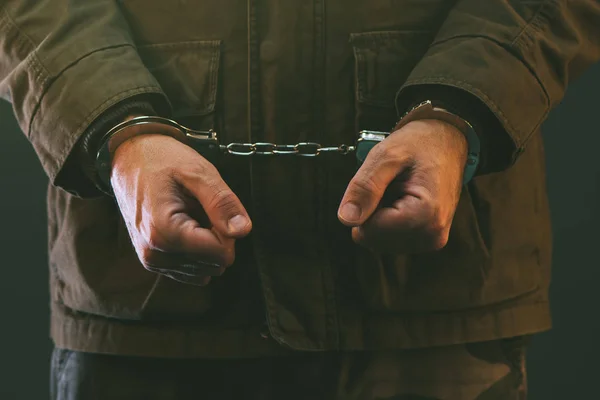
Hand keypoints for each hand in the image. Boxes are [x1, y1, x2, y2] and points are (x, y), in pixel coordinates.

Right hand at [110, 130, 251, 285]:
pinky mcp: (154, 262)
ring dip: (205, 242)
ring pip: (205, 268)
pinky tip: (183, 224)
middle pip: (215, 263)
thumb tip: (242, 231)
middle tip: (198, 207)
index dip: (226, 229)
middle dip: (216, 236)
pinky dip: (195, 250)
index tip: (211, 206)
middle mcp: (156, 254)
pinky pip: (192, 270)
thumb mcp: (198, 173)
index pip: (221, 254)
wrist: (129, 156)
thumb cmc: (163, 160)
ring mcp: (153, 261)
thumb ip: (222, 202)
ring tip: (188, 213)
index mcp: (166, 232)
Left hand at [337, 119, 467, 253]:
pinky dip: (389, 220)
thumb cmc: (418, 144)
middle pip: (373, 239)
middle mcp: (432, 235)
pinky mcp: (428, 240)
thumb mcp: (386, 155)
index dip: (365, 204)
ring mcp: (432, 241)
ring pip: (379, 241)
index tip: (385, 182)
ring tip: (400, 190)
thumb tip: (346, 219)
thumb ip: (364, 187)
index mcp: (425, 215)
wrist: (447, 142)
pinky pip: (391, 238)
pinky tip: (403, 200)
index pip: (368, 231)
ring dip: (381, 215)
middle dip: (373, 211)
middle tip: (393, 185)